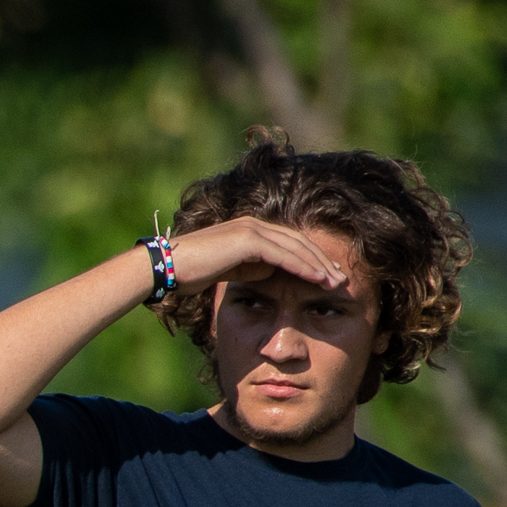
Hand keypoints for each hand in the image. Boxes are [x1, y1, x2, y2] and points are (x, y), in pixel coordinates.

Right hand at [165, 216, 349, 299]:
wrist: (164, 268)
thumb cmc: (186, 274)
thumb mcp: (226, 271)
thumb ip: (249, 268)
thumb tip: (270, 272)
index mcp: (248, 230)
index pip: (289, 243)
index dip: (310, 259)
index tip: (326, 277)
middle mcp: (253, 224)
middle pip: (299, 242)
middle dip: (322, 261)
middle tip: (341, 279)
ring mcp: (252, 230)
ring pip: (297, 247)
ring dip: (319, 265)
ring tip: (336, 282)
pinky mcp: (249, 240)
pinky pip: (285, 255)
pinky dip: (304, 267)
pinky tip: (318, 279)